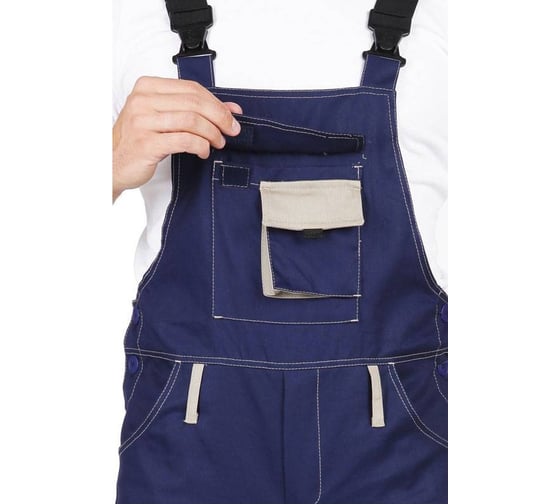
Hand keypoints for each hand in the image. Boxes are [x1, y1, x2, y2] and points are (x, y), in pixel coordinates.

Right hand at [112, 76, 242, 201]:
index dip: (217, 102)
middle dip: (219, 117)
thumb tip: (229, 109)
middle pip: (194, 103)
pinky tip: (203, 151)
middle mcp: (142, 101)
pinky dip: (201, 146)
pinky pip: (185, 140)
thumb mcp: (163, 118)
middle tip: (230, 130)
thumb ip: (193, 110)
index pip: (192, 89)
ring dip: (212, 133)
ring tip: (217, 142)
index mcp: (147, 87)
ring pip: (192, 121)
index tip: (232, 115)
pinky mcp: (146, 143)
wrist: (112, 164)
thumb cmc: (138, 141)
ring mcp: (142, 121)